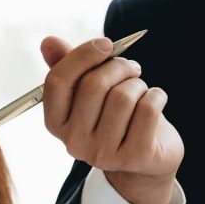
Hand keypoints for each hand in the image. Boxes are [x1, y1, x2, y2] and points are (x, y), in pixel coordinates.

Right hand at [40, 36, 183, 203]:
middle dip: (118, 66)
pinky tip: (155, 101)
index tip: (106, 44)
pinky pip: (148, 108)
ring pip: (123, 96)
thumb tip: (48, 42)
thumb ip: (69, 67)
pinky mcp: (135, 157)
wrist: (144, 162)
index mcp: (56, 123)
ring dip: (138, 84)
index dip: (82, 55)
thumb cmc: (114, 117)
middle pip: (93, 85)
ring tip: (140, 90)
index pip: (57, 81)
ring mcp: (104, 154)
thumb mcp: (89, 93)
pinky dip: (157, 95)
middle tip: (131, 67)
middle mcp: (74, 142)